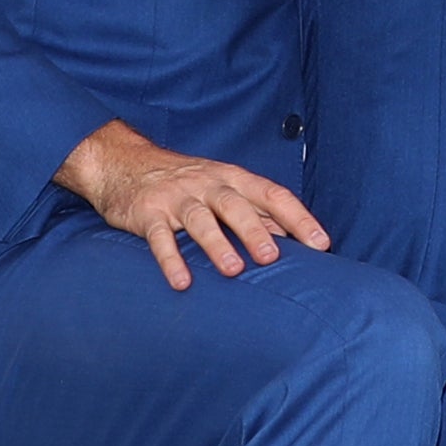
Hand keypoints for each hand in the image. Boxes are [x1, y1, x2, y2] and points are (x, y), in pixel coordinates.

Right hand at [56, 123, 329, 292]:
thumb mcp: (223, 189)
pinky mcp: (148, 214)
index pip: (272, 195)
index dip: (298, 218)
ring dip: (217, 244)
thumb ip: (255, 213)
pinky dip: (170, 259)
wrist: (124, 164)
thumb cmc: (186, 183)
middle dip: (255, 231)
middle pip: (235, 205)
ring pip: (200, 219)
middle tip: (272, 258)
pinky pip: (160, 238)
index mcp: (233, 179)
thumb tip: (293, 239)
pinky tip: (181, 282)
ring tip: (233, 270)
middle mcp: (208, 185)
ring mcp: (177, 199)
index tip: (321, 244)